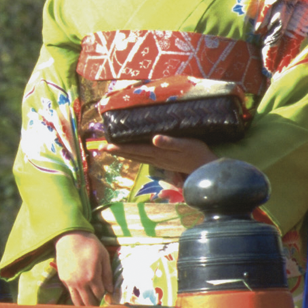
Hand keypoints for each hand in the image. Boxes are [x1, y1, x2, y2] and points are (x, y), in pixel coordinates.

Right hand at [55, 230, 110, 306]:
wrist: (70, 237)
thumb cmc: (89, 245)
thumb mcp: (104, 256)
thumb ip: (108, 274)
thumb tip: (110, 290)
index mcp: (92, 277)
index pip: (100, 294)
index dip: (104, 296)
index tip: (107, 296)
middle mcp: (80, 282)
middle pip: (89, 302)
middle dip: (95, 303)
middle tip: (99, 303)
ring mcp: (70, 282)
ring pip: (77, 301)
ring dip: (84, 305)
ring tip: (90, 304)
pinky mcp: (63, 279)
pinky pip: (70, 293)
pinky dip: (76, 296)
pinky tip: (81, 295)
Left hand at [89, 134, 217, 176]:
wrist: (205, 168)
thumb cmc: (197, 152)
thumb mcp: (186, 144)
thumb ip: (170, 142)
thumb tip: (154, 139)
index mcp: (158, 152)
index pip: (135, 149)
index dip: (121, 148)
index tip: (107, 146)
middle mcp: (155, 158)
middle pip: (132, 154)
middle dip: (117, 151)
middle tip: (101, 148)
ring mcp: (159, 161)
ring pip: (137, 157)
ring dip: (123, 154)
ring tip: (111, 150)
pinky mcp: (163, 161)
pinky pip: (143, 158)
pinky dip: (134, 155)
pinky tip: (132, 154)